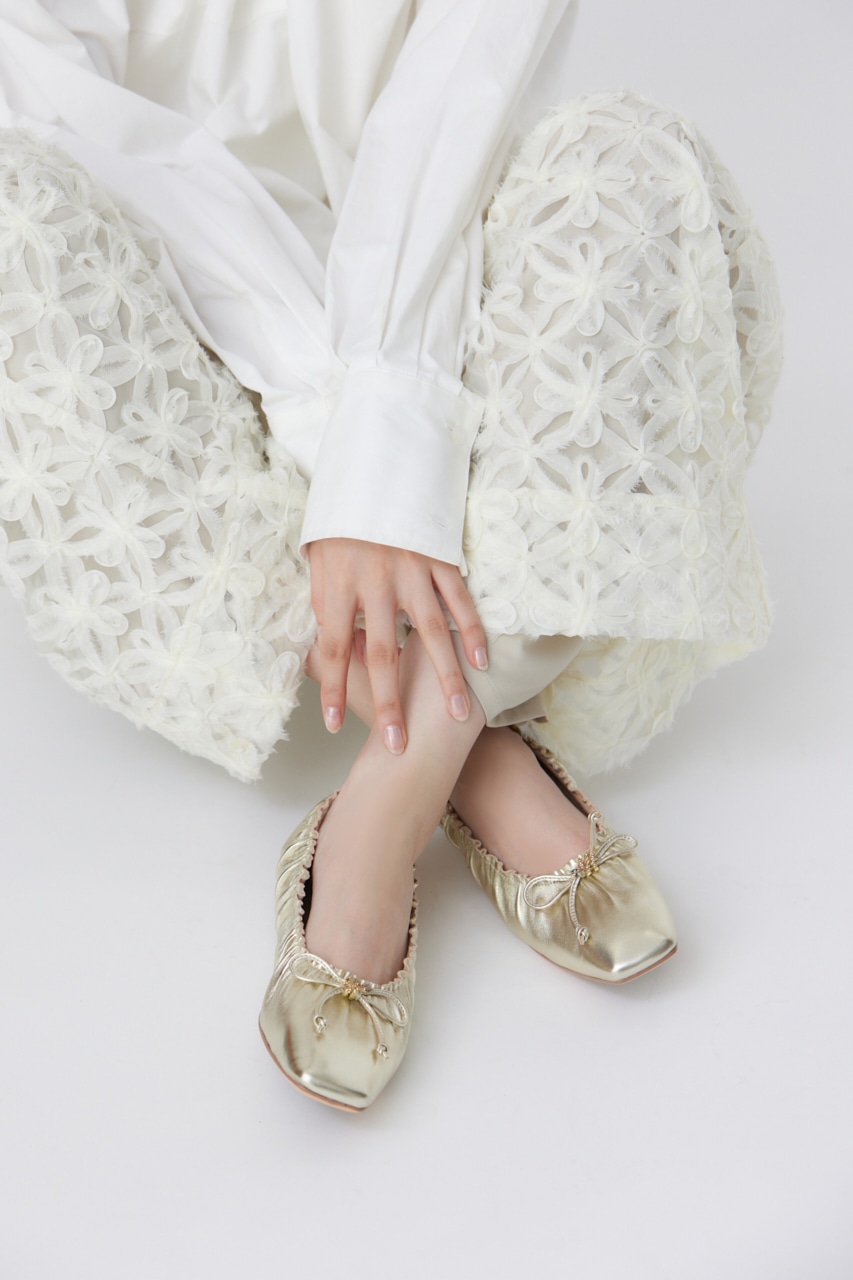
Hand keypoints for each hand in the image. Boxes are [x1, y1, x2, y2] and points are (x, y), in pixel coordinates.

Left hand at [307, 538, 487, 753]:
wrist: (373, 462)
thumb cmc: (340, 517)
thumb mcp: (318, 557)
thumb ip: (325, 601)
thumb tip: (329, 643)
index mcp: (338, 584)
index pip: (332, 649)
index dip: (329, 689)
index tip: (329, 724)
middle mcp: (375, 582)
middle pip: (382, 654)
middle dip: (389, 703)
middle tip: (396, 744)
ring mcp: (411, 571)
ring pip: (430, 633)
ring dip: (444, 677)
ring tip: (456, 713)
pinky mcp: (439, 558)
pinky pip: (458, 600)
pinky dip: (472, 630)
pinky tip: (481, 660)